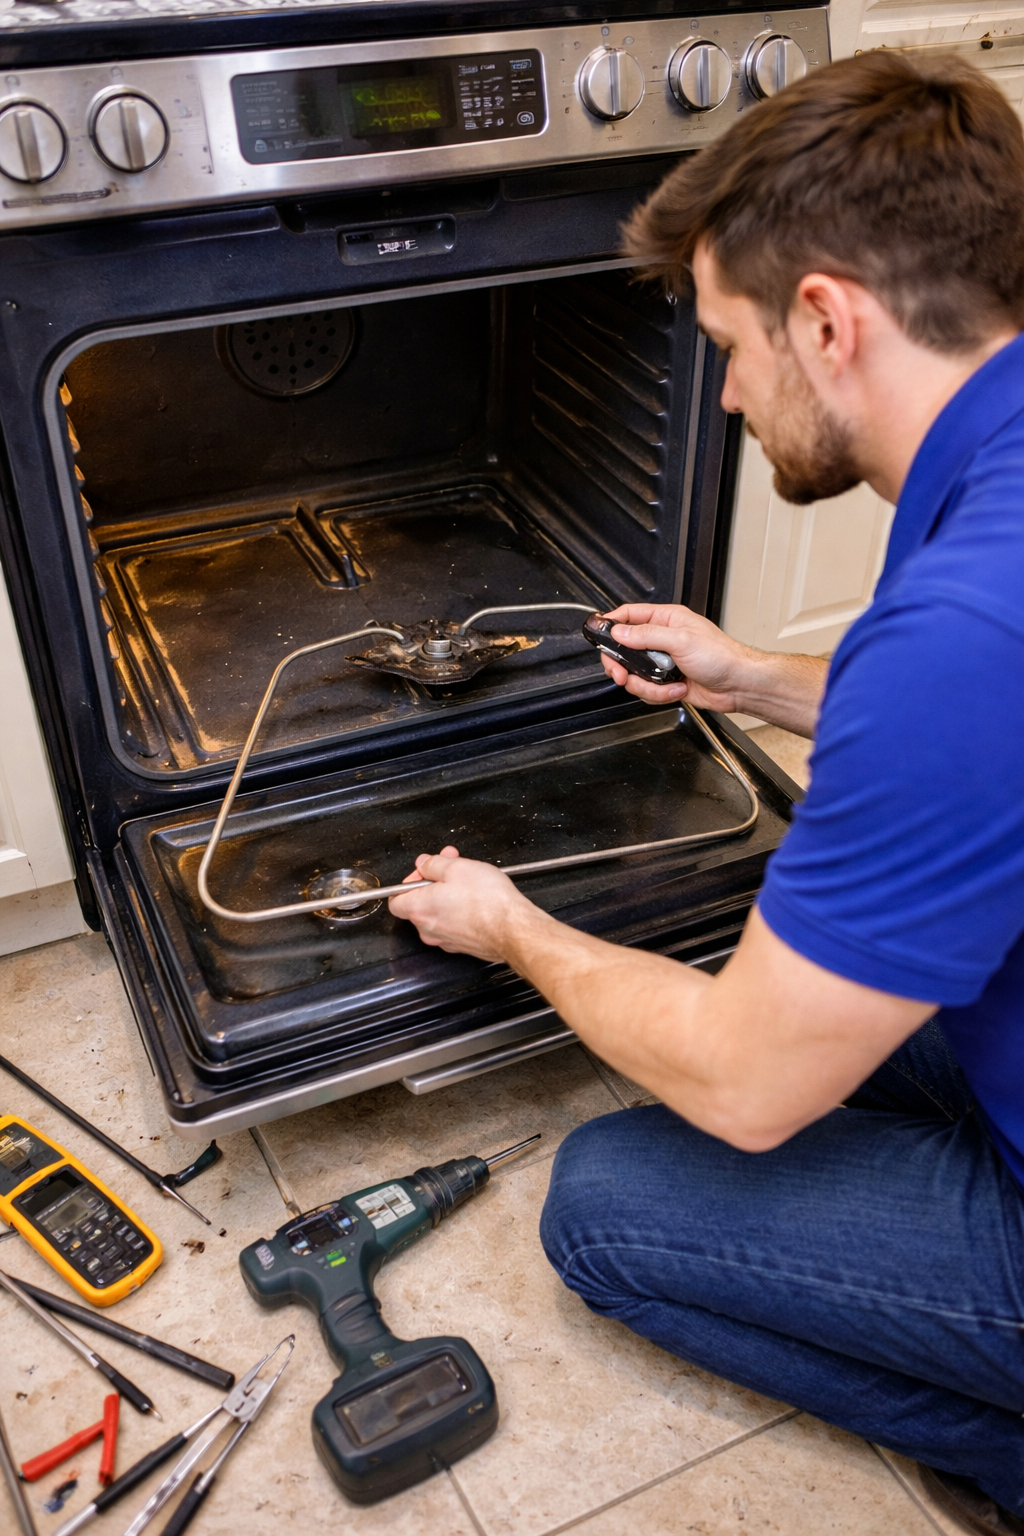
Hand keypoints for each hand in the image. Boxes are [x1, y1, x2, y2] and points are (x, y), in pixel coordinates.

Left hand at [388, 847, 534, 961]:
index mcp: (418, 908)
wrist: (512, 929)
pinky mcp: (462, 946)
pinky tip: (476, 900)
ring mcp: (445, 940)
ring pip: (437, 915)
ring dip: (447, 896)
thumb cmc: (487, 902)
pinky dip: (459, 912)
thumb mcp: (456, 867)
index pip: (395, 898)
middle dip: (433, 883)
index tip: (426, 871)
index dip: (410, 880)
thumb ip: (433, 864)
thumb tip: (425, 864)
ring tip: (468, 882)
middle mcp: (427, 929)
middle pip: (418, 904)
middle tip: (451, 869)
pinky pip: (453, 925)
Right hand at [599, 603, 759, 710]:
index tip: (599, 634)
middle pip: (625, 649)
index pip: (630, 615)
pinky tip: (677, 690)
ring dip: (645, 685)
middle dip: (621, 665)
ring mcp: (663, 662)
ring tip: (664, 685)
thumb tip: (620, 631)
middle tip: (620, 673)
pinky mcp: (666, 682)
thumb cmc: (722, 656)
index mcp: (667, 620)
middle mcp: (663, 639)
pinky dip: (660, 694)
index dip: (612, 623)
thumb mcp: (680, 640)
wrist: (739, 685)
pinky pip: (647, 690)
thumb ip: (646, 635)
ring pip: (634, 674)